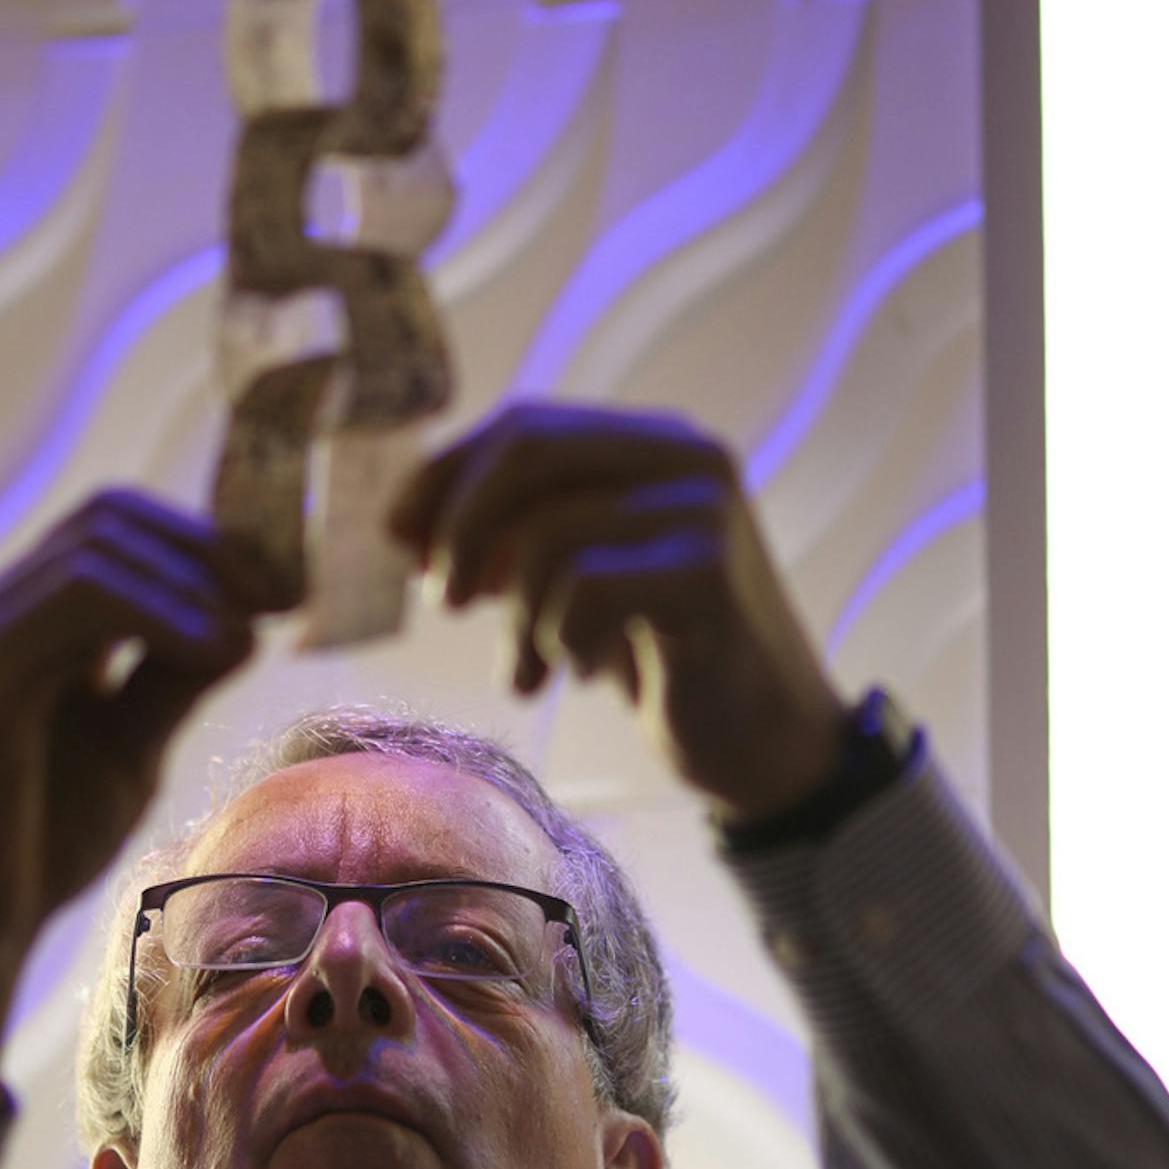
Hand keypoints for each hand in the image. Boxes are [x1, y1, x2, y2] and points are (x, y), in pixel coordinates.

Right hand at [0, 495, 258, 1125]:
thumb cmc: (36, 843)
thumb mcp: (129, 747)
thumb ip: (174, 681)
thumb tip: (245, 625)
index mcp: (33, 621)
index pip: (121, 528)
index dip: (208, 538)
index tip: (287, 585)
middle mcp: (1, 606)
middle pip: (112, 516)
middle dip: (210, 544)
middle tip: (286, 593)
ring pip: (99, 547)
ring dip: (192, 576)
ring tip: (252, 632)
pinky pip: (81, 598)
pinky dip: (159, 611)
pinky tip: (213, 653)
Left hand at [390, 403, 846, 823]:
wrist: (768, 744)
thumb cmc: (663, 659)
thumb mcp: (575, 581)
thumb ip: (512, 537)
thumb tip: (404, 522)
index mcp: (653, 444)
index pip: (526, 424)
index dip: (447, 475)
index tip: (400, 538)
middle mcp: (687, 459)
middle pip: (531, 453)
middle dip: (464, 526)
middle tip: (447, 599)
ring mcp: (706, 512)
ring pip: (551, 532)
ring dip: (518, 618)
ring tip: (529, 671)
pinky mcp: (711, 576)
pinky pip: (588, 590)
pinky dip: (563, 641)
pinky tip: (580, 675)